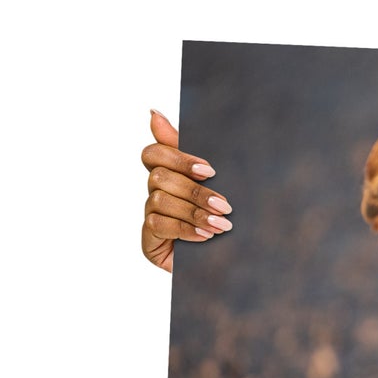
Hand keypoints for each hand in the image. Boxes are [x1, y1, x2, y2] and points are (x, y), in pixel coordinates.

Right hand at [141, 110, 231, 272]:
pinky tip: (205, 237)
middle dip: (195, 191)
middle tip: (225, 205)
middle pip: (159, 176)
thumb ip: (192, 153)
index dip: (178, 157)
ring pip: (159, 200)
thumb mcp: (218, 184)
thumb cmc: (223, 219)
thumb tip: (153, 112)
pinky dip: (185, 229)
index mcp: (170, 174)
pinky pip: (158, 225)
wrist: (229, 264)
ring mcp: (150, 216)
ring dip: (194, 212)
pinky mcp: (149, 240)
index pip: (154, 153)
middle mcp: (155, 192)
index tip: (209, 171)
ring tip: (222, 226)